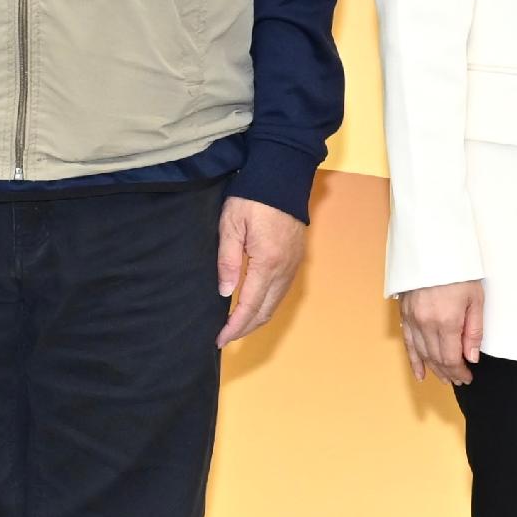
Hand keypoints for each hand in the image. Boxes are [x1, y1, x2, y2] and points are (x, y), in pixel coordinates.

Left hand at [215, 197, 307, 346]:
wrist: (284, 176)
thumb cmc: (253, 197)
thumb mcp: (230, 225)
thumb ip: (227, 261)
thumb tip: (225, 292)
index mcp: (267, 263)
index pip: (249, 305)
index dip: (234, 326)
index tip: (220, 340)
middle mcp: (285, 269)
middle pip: (265, 310)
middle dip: (245, 328)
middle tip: (226, 338)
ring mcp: (294, 265)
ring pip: (276, 303)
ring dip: (257, 319)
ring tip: (238, 326)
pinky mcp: (297, 258)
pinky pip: (282, 291)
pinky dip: (268, 305)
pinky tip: (256, 306)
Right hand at [398, 279, 484, 385]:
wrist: (433, 247)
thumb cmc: (458, 269)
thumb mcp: (476, 298)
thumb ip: (474, 331)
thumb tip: (471, 357)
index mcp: (446, 320)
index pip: (451, 358)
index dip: (459, 371)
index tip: (467, 376)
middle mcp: (426, 323)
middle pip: (436, 358)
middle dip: (449, 372)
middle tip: (459, 379)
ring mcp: (412, 319)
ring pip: (422, 353)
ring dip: (434, 369)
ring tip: (445, 378)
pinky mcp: (405, 314)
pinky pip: (408, 343)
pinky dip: (414, 360)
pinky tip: (420, 372)